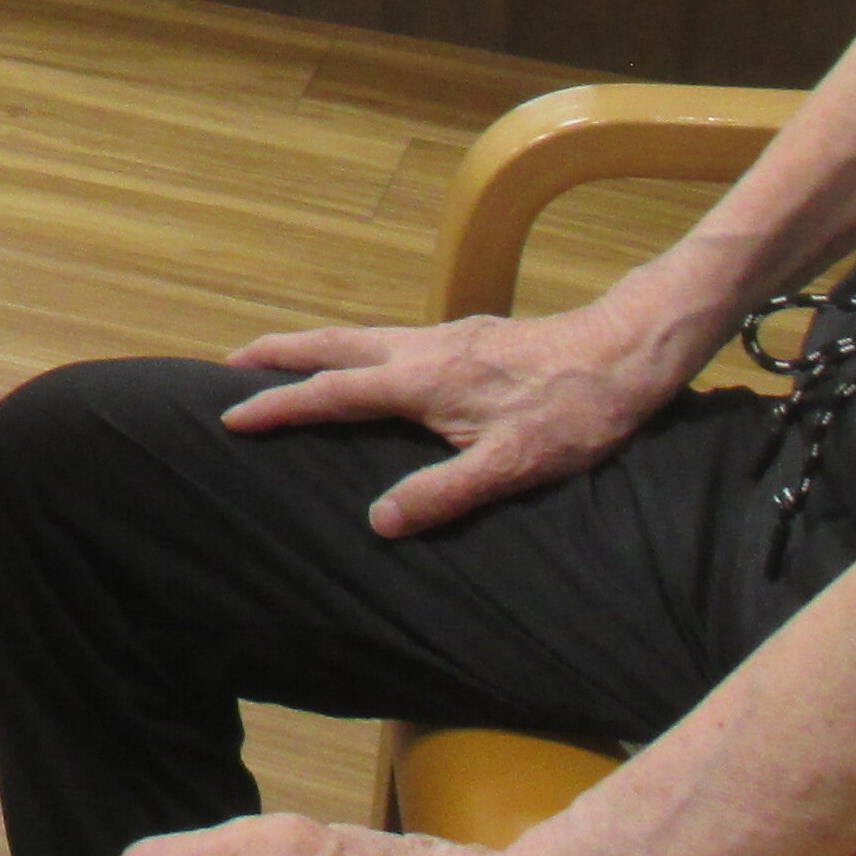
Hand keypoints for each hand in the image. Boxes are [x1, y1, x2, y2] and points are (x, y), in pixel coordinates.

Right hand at [221, 300, 701, 536]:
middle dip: (279, 353)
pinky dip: (354, 346)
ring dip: (314, 345)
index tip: (230, 415)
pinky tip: (368, 363)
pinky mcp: (468, 335)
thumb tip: (377, 521)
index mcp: (420, 382)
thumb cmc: (572, 411)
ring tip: (283, 357)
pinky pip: (388, 337)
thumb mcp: (510, 466)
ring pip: (360, 334)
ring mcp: (445, 336)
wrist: (625, 352)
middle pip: (332, 344)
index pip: (331, 393)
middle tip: (231, 362)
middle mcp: (421, 348)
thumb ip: (442, 493)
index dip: (278, 404)